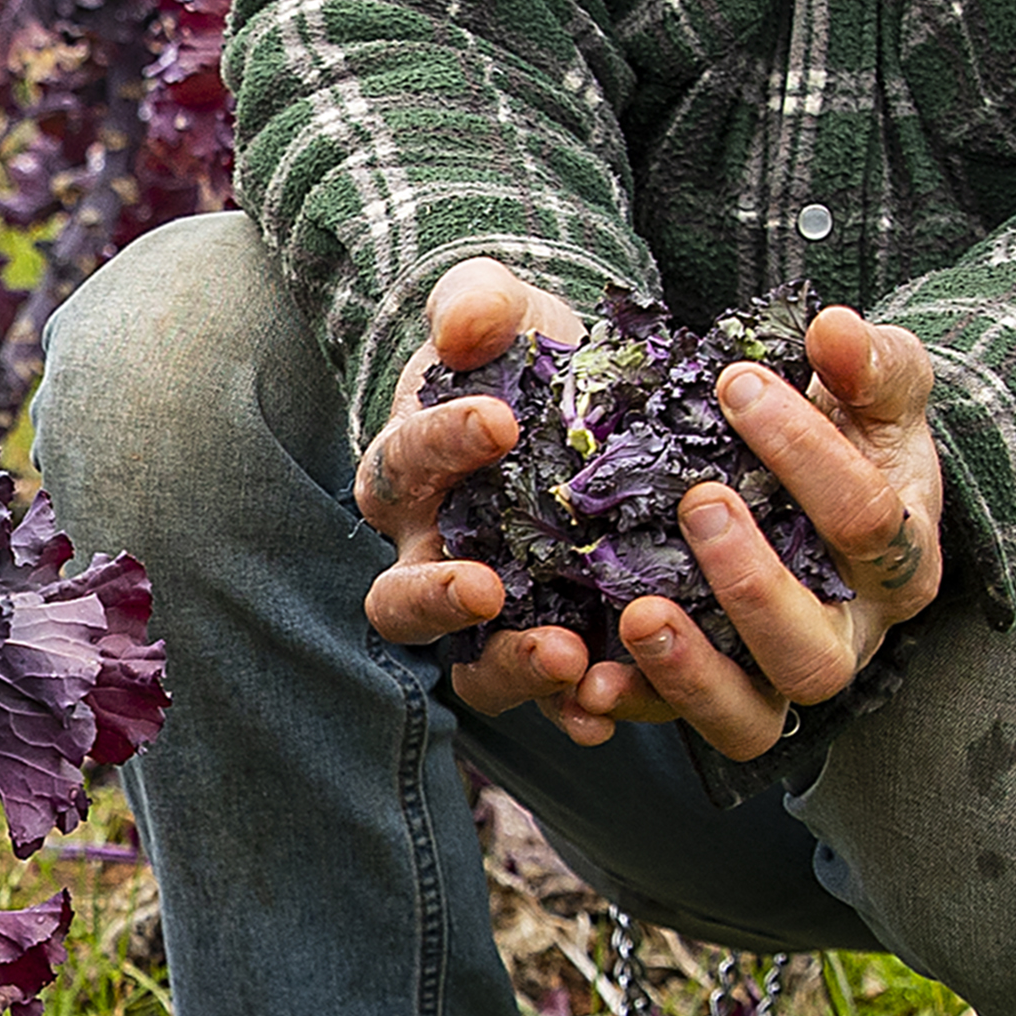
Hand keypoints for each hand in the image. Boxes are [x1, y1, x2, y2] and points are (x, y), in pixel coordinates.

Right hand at [354, 257, 666, 748]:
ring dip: (516, 666)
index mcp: (408, 476)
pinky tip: (612, 709)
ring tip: (571, 656)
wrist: (583, 400)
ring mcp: (495, 615)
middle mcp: (434, 558)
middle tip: (491, 587)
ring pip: (474, 665)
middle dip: (442, 599)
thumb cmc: (524, 355)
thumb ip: (475, 305)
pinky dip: (577, 709)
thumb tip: (463, 325)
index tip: (496, 420)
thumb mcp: (503, 310)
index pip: (403, 465)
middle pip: (403, 602)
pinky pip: (554, 696)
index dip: (439, 445)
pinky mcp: (559, 642)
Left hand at [606, 307, 946, 762]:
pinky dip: (632, 705)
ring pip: (750, 717)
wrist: (819, 483)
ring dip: (690, 674)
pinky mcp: (711, 693)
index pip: (869, 521)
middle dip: (754, 586)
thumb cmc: (852, 429)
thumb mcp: (875, 386)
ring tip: (635, 614)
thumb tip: (835, 329)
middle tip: (697, 501)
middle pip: (814, 652)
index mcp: (900, 561)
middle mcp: (847, 634)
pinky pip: (674, 724)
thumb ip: (867, 361)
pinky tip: (585, 676)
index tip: (735, 381)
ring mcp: (775, 674)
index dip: (807, 454)